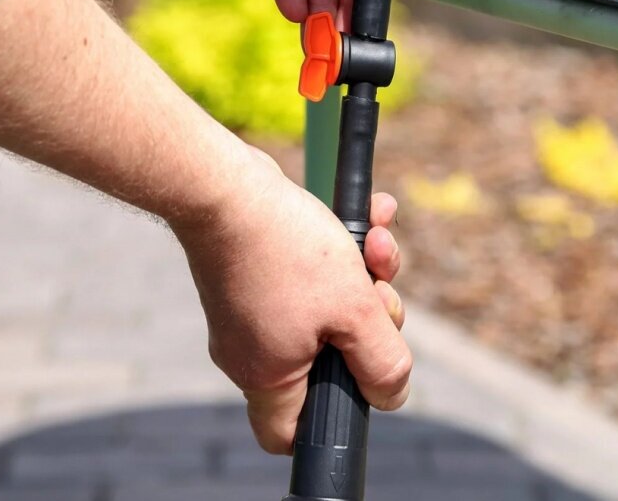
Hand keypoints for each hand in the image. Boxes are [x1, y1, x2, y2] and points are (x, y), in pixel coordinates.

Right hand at [171, 146, 407, 453]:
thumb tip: (391, 395)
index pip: (290, 433)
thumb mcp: (353, 310)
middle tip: (377, 289)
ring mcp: (249, 310)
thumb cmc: (286, 250)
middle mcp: (251, 349)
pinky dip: (342, 250)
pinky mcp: (254, 273)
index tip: (360, 377)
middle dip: (369, 320)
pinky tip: (372, 214)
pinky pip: (311, 275)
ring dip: (364, 275)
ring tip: (376, 239)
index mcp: (267, 375)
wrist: (225, 184)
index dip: (331, 417)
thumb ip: (381, 361)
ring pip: (327, 309)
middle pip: (328, 361)